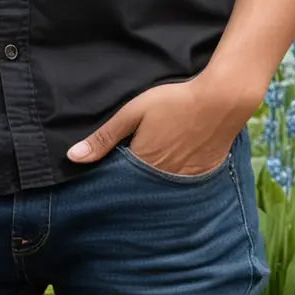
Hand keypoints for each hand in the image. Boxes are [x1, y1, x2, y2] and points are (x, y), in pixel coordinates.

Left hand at [65, 68, 258, 174]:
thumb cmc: (174, 102)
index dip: (109, 181)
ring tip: (143, 182)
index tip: (100, 181)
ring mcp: (184, 180)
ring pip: (160, 192)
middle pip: (139, 191)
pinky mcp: (201, 177)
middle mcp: (162, 178)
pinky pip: (181, 189)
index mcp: (142, 163)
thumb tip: (73, 157)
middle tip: (121, 183)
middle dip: (128, 189)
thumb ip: (104, 136)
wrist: (220, 101)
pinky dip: (172, 186)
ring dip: (150, 189)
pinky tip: (169, 177)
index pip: (118, 184)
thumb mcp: (133, 112)